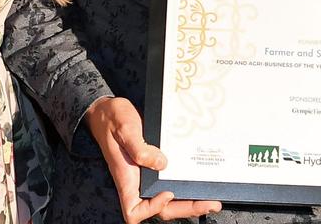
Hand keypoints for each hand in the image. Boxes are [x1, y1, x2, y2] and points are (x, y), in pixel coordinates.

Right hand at [86, 96, 221, 222]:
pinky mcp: (154, 165)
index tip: (167, 193)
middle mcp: (137, 181)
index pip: (134, 211)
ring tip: (211, 198)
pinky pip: (169, 180)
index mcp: (126, 178)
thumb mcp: (125, 130)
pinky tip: (199, 178)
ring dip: (189, 200)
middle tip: (210, 203)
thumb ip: (140, 148)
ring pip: (168, 198)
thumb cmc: (112, 120)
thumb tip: (162, 163)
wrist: (109, 110)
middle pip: (161, 208)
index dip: (152, 209)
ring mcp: (146, 175)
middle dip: (185, 208)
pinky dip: (184, 183)